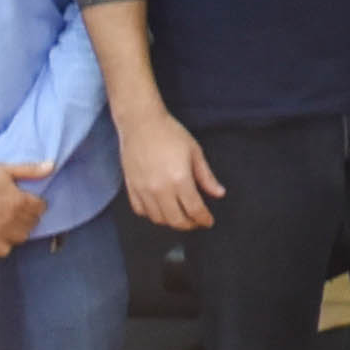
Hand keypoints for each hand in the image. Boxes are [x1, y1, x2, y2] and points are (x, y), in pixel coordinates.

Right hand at [0, 162, 55, 266]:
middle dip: (25, 219)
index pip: (40, 208)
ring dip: (11, 234)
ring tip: (3, 226)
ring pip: (15, 241)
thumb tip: (51, 166)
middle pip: (29, 226)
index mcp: (20, 202)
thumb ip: (29, 170)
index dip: (35, 204)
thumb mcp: (2, 170)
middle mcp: (11, 221)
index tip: (29, 202)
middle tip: (16, 213)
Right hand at [120, 110, 224, 228]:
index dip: (203, 219)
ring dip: (171, 222)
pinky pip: (140, 210)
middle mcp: (160, 189)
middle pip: (176, 220)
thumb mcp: (195, 153)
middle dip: (189, 225)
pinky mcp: (131, 188)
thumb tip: (219, 194)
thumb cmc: (170, 134)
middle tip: (196, 222)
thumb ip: (206, 177)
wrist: (141, 124)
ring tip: (181, 216)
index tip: (208, 222)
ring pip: (158, 218)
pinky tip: (161, 209)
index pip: (194, 209)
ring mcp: (143, 190)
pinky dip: (152, 215)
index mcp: (179, 180)